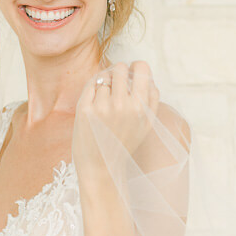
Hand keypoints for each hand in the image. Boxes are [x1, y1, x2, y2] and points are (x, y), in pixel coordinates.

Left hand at [73, 60, 158, 179]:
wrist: (101, 168)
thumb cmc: (124, 145)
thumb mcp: (146, 125)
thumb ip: (152, 99)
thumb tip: (148, 76)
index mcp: (141, 108)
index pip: (141, 68)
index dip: (135, 67)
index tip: (131, 75)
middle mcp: (122, 105)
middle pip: (120, 67)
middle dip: (118, 74)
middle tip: (116, 86)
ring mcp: (102, 107)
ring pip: (104, 77)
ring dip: (104, 85)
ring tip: (105, 101)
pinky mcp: (84, 110)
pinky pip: (90, 84)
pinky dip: (92, 88)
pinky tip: (95, 100)